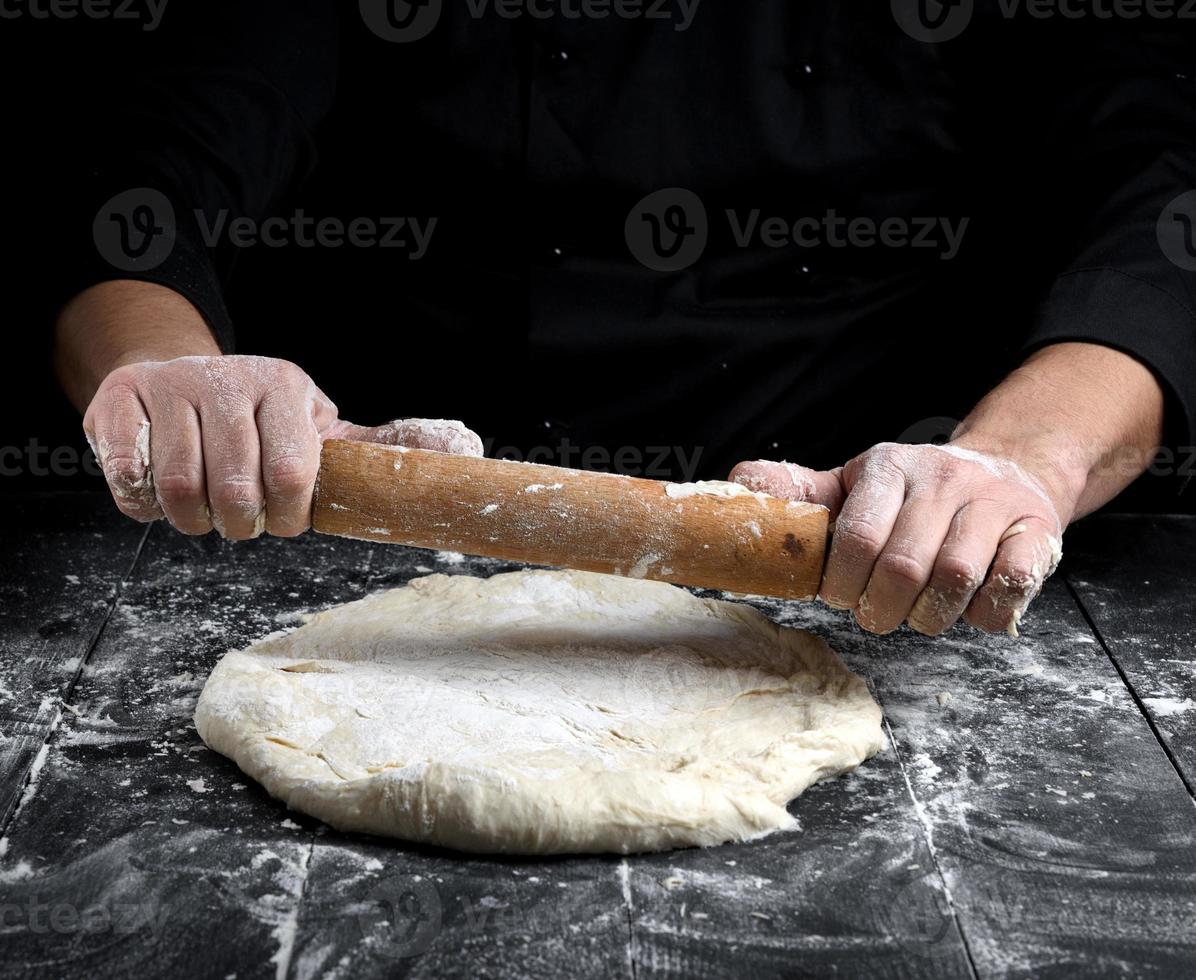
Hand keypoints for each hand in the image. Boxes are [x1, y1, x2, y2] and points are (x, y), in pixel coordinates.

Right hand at [84, 354, 482, 538]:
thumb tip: (465, 449)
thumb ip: (381, 447)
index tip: (284, 522)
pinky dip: (144, 504)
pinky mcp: (119, 402)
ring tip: (205, 512)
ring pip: (180, 487)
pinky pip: (128, 476)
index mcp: (285, 387)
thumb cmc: (262, 418)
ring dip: (193, 521)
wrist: (178, 373)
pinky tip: (160, 495)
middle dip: (240, 524)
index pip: (292, 473)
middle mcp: (228, 378)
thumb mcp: (322, 426)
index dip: (287, 516)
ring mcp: (170, 386)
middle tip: (241, 520)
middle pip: (233, 489)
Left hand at [730, 443, 1071, 636]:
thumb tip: (739, 482)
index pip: (857, 536)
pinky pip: (1010, 583)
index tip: (839, 598)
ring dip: (929, 616)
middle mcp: (942, 477)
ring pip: (955, 577)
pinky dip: (984, 612)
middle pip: (905, 565)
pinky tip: (967, 609)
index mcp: (888, 468)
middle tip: (875, 616)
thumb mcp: (853, 484)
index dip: (842, 583)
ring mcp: (993, 502)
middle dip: (881, 608)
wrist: (1008, 466)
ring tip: (917, 616)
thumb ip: (800, 490)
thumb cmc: (913, 492)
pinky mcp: (1037, 528)